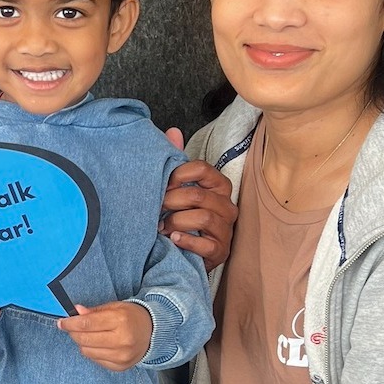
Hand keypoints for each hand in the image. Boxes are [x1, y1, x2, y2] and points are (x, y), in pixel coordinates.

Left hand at [57, 301, 152, 370]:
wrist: (152, 332)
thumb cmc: (131, 317)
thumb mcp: (114, 307)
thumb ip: (94, 311)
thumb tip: (76, 312)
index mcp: (120, 321)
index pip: (87, 324)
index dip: (70, 323)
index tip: (61, 322)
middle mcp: (122, 340)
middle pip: (85, 340)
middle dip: (73, 333)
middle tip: (71, 327)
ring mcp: (121, 356)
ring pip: (87, 352)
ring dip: (82, 343)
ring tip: (89, 335)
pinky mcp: (120, 366)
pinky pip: (95, 360)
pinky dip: (92, 352)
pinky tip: (98, 344)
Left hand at [161, 134, 236, 268]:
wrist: (185, 252)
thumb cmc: (182, 216)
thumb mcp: (177, 189)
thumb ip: (175, 161)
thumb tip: (172, 131)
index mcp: (219, 186)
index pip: (202, 169)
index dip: (178, 175)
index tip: (162, 185)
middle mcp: (227, 206)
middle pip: (197, 195)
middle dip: (171, 202)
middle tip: (156, 209)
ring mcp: (226, 230)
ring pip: (202, 218)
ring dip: (176, 222)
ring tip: (162, 227)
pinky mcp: (221, 251)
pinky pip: (205, 245)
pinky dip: (186, 241)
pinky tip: (173, 239)